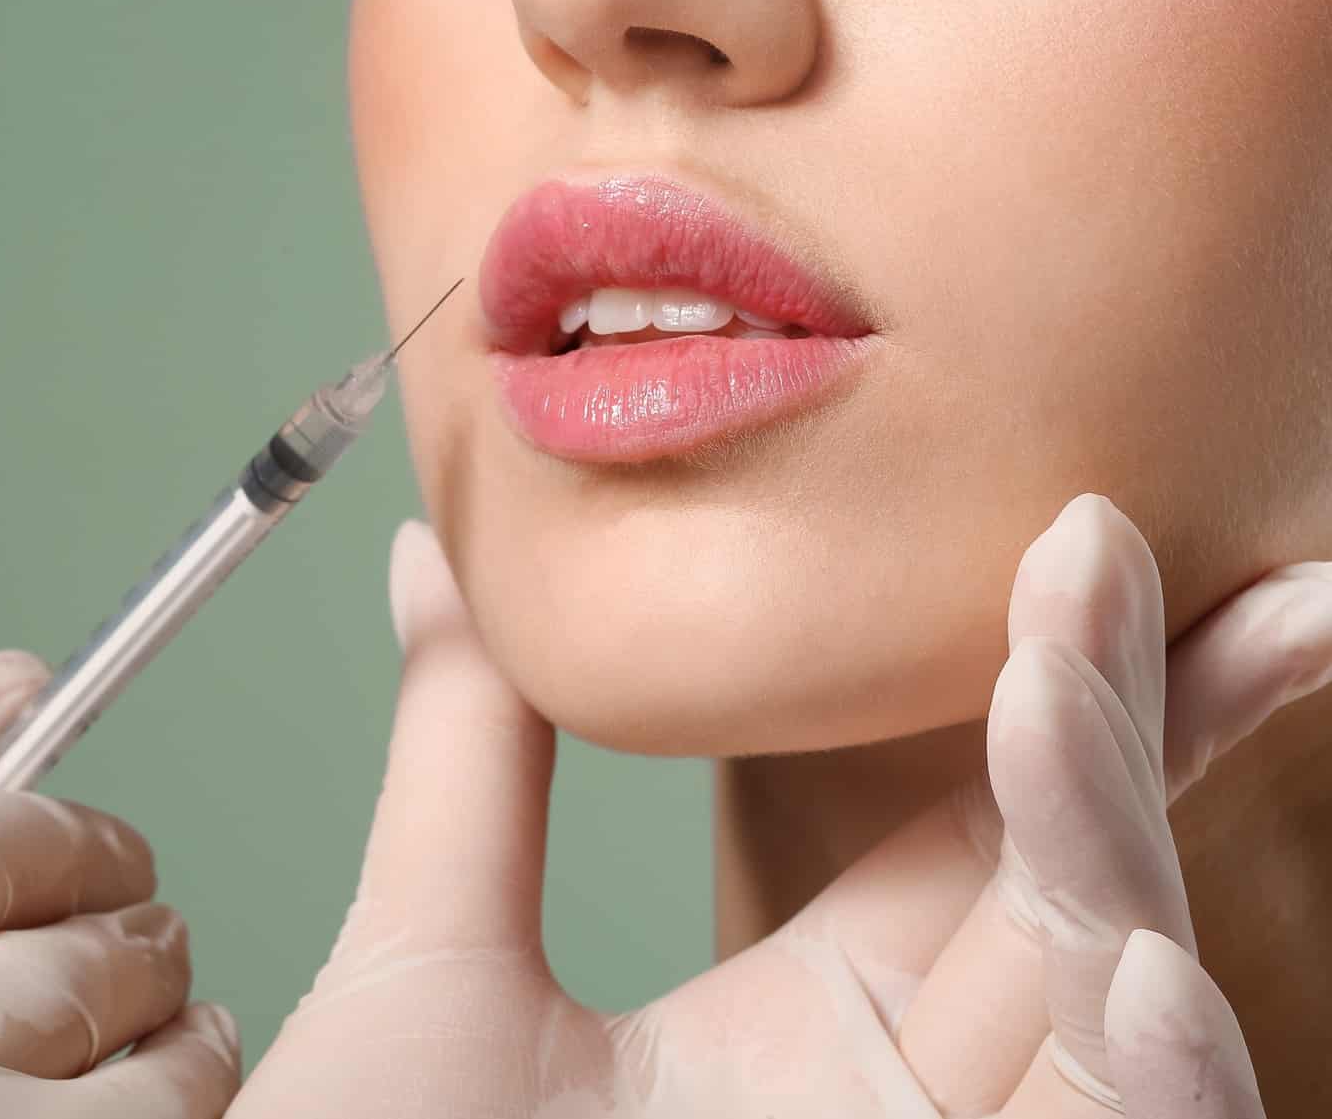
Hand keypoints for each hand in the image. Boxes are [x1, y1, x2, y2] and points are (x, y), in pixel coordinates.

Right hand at [0, 651, 240, 1117]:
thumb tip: (2, 681)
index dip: (46, 821)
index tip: (76, 833)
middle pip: (46, 930)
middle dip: (110, 892)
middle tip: (128, 892)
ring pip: (104, 1031)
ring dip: (155, 986)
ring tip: (152, 973)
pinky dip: (181, 1087)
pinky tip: (168, 1070)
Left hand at [231, 498, 1331, 1116]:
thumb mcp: (431, 956)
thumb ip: (468, 749)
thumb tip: (430, 548)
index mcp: (813, 1025)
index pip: (977, 831)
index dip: (1052, 679)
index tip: (1081, 528)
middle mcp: (912, 1108)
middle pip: (1079, 890)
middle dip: (1145, 714)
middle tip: (1159, 543)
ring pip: (1117, 1015)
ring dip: (1117, 846)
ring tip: (1063, 685)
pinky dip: (1155, 1078)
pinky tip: (1131, 958)